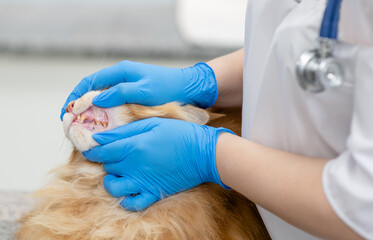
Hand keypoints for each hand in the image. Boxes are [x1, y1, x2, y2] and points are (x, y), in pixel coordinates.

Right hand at [60, 61, 217, 119]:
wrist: (188, 89)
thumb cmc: (168, 87)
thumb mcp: (144, 90)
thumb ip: (120, 93)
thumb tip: (96, 99)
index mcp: (120, 72)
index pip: (90, 82)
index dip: (76, 96)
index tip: (67, 111)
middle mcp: (121, 79)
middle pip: (93, 91)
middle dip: (80, 106)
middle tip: (71, 123)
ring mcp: (127, 89)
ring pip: (102, 101)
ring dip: (91, 113)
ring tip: (84, 128)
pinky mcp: (133, 99)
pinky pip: (113, 107)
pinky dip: (105, 116)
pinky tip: (103, 128)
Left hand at [83, 117, 231, 210]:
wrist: (203, 153)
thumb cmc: (181, 134)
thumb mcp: (153, 124)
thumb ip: (127, 130)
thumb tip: (102, 136)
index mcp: (134, 146)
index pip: (103, 150)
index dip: (94, 149)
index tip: (93, 147)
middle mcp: (135, 166)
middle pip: (107, 166)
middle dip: (106, 160)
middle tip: (114, 154)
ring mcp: (143, 182)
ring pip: (113, 187)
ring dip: (111, 180)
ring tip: (119, 173)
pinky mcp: (153, 193)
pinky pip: (132, 203)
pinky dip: (126, 199)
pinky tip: (129, 190)